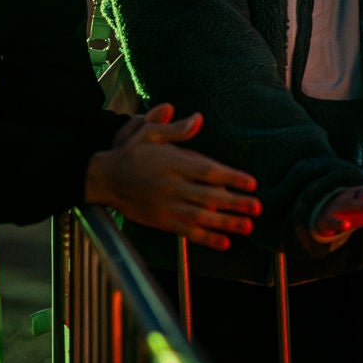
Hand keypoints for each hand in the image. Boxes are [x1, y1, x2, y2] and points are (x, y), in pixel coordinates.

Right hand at [85, 104, 259, 250]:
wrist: (104, 179)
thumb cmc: (131, 153)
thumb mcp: (149, 133)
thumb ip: (175, 129)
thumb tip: (198, 119)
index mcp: (173, 163)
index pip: (208, 171)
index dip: (231, 178)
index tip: (252, 183)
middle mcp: (172, 186)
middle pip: (209, 196)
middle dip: (236, 203)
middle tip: (258, 208)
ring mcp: (167, 206)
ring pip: (201, 217)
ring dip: (226, 223)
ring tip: (248, 227)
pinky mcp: (161, 221)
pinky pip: (187, 232)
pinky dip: (206, 238)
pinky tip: (224, 243)